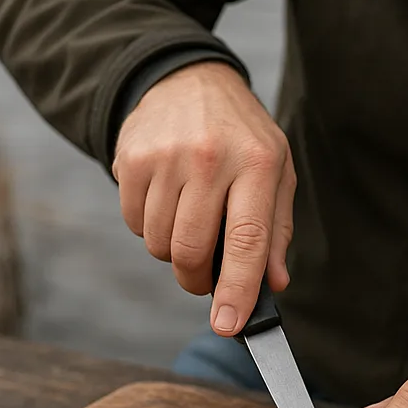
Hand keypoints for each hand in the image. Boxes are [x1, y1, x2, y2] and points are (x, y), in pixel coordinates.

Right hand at [111, 61, 295, 335]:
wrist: (189, 81)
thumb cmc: (242, 137)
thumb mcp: (277, 171)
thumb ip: (276, 230)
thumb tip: (275, 283)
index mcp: (258, 164)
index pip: (247, 239)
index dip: (238, 289)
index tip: (229, 326)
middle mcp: (211, 158)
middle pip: (193, 250)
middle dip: (198, 279)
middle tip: (206, 278)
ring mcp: (166, 157)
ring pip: (159, 244)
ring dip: (173, 251)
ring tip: (190, 218)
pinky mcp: (131, 158)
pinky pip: (133, 224)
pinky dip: (149, 227)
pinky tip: (167, 199)